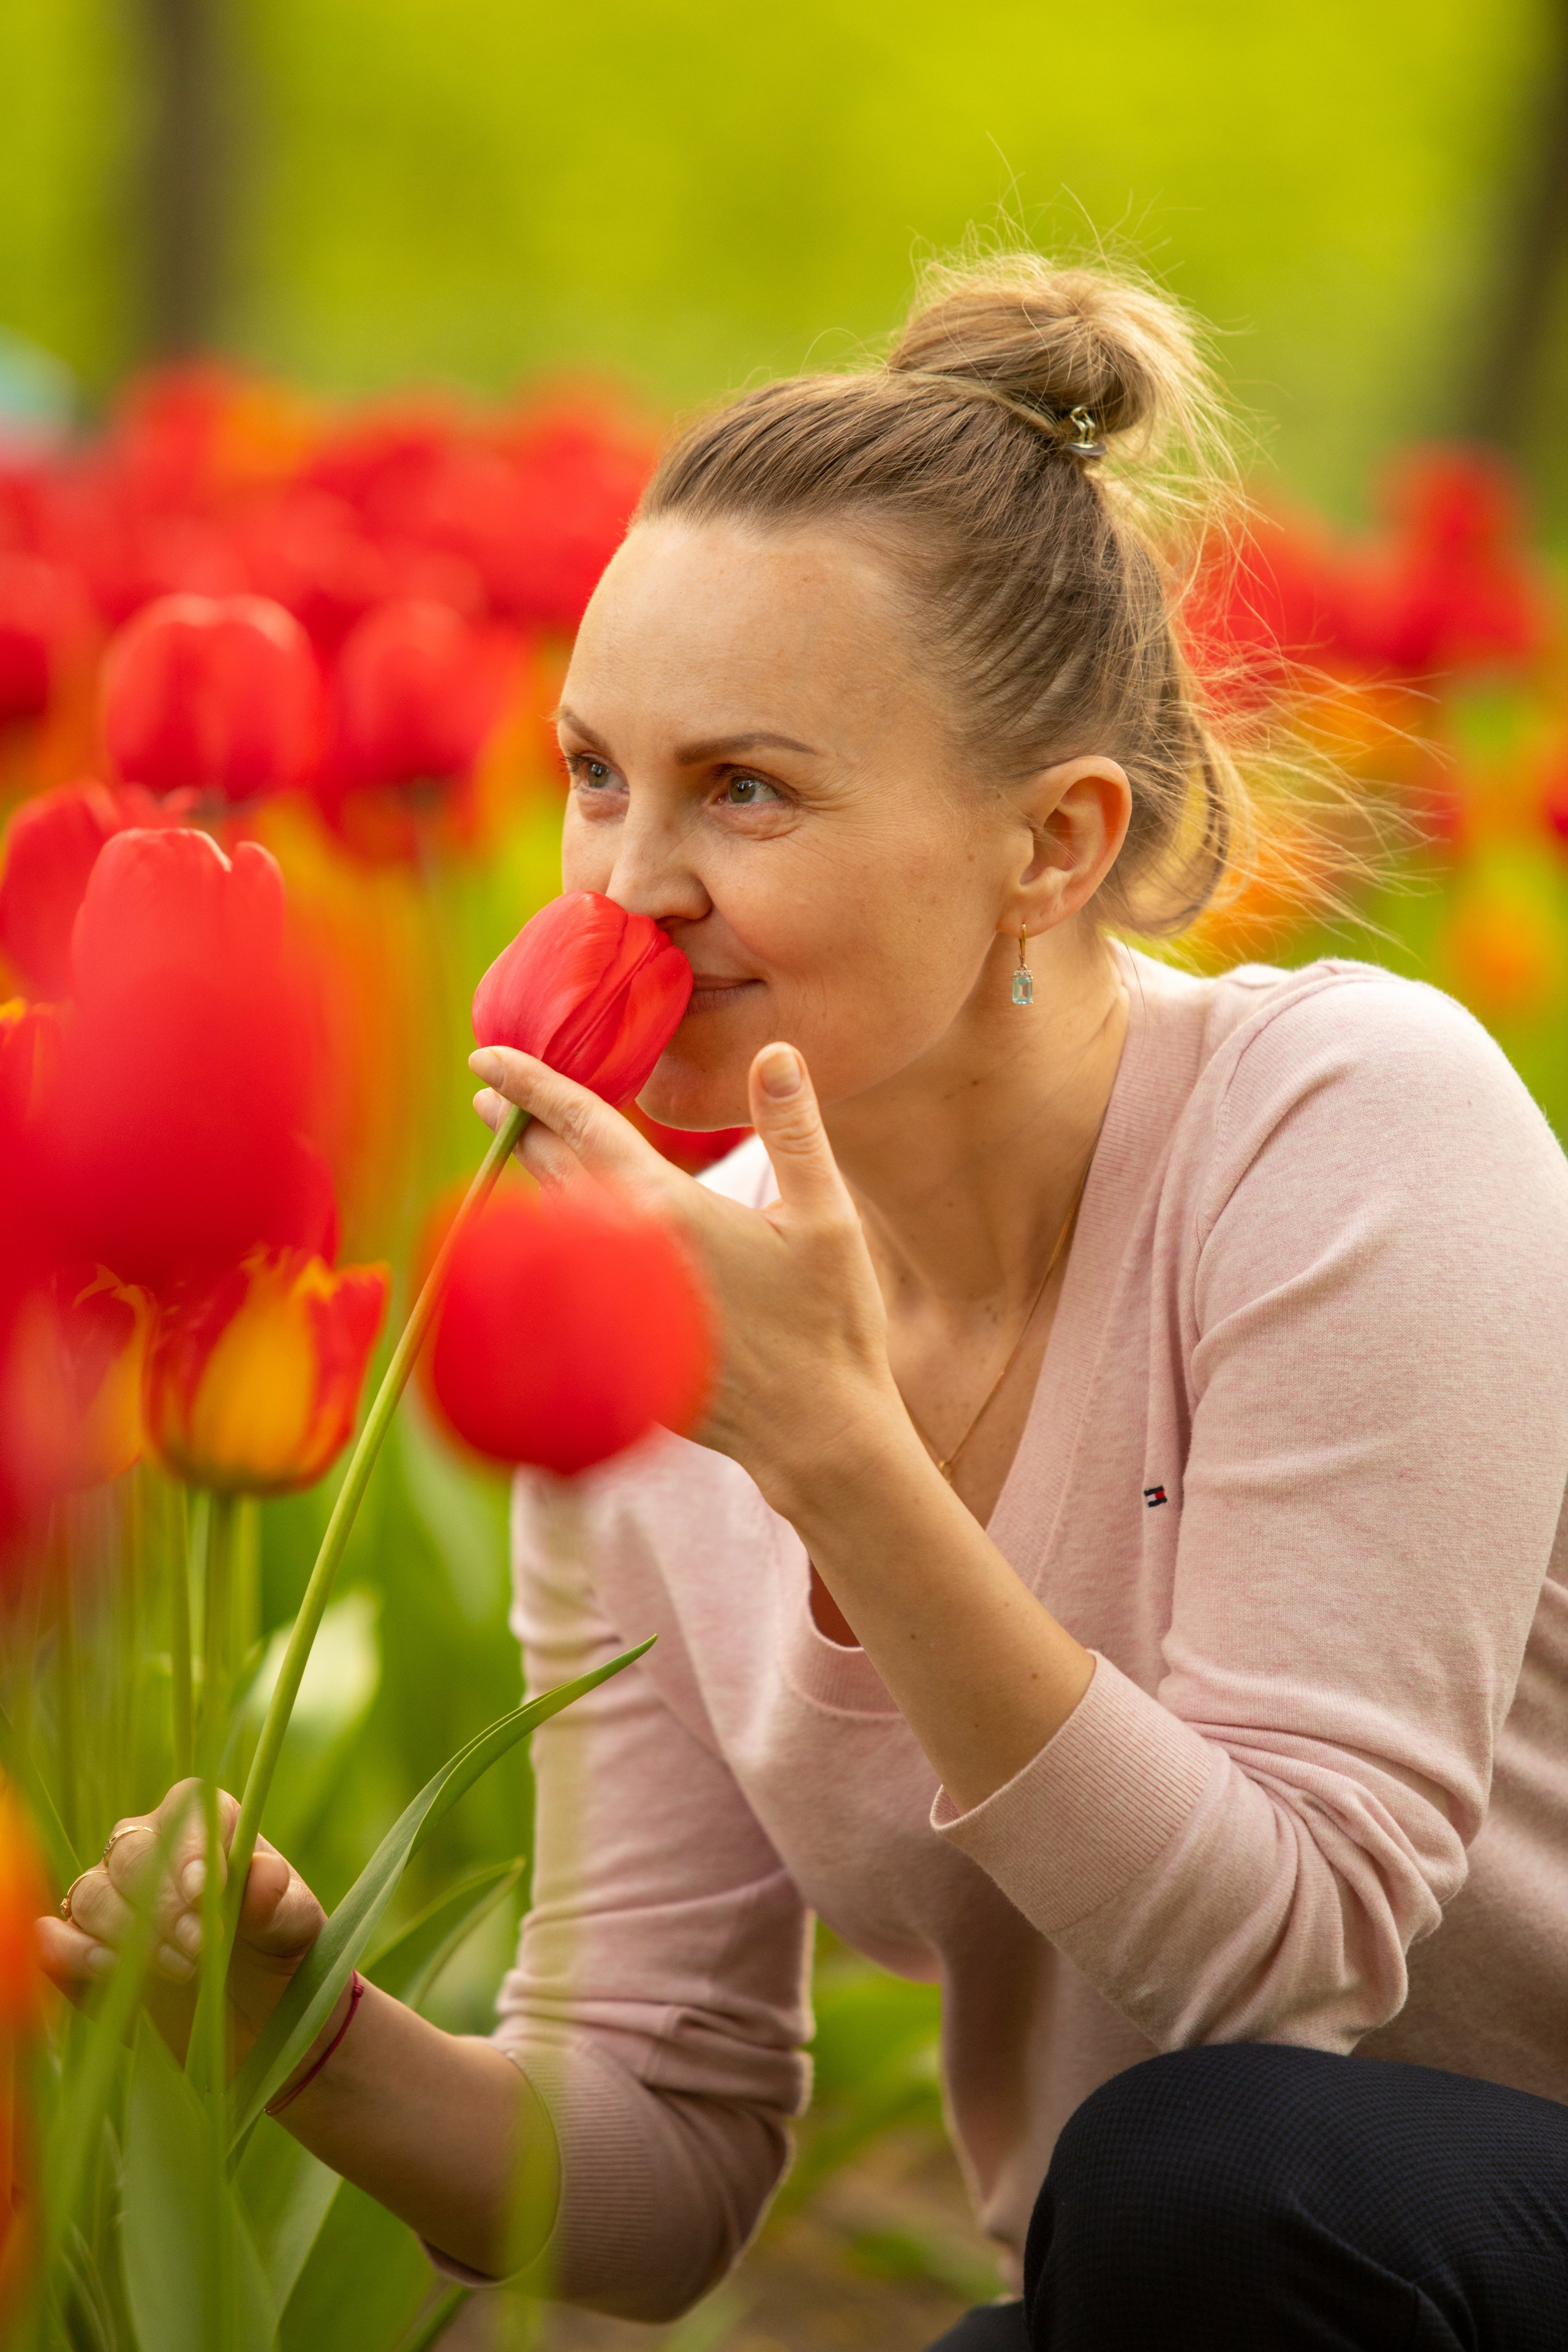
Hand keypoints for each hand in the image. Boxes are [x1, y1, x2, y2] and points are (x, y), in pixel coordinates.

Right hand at [36, 1780, 325, 2065]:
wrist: (261, 2017)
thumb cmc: (283, 1953)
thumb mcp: (298, 1928)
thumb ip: (281, 1901)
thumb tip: (262, 1875)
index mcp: (210, 1827)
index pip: (189, 1809)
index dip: (190, 1847)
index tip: (204, 1892)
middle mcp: (154, 1850)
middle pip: (132, 1851)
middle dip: (162, 1903)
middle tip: (199, 1949)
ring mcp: (113, 1897)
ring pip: (93, 1892)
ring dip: (127, 1934)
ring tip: (179, 1973)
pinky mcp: (83, 1947)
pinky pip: (59, 1938)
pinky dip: (74, 1954)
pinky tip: (110, 1972)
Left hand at [469, 1040, 914, 1512]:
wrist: (816, 1434)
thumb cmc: (830, 1323)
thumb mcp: (828, 1218)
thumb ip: (795, 1128)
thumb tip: (775, 1049)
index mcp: (666, 1208)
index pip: (578, 1124)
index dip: (528, 1082)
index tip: (484, 1055)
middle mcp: (623, 1253)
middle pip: (552, 1170)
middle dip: (522, 1128)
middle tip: (493, 1094)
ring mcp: (612, 1305)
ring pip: (557, 1226)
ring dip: (541, 1183)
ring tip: (530, 1151)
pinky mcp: (617, 1345)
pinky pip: (571, 1279)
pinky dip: (563, 1242)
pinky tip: (570, 1234)